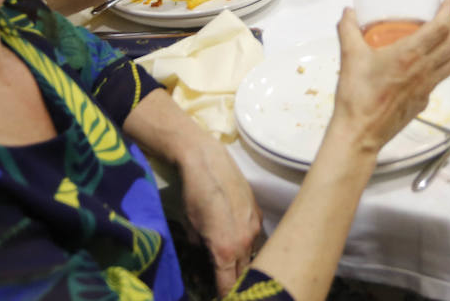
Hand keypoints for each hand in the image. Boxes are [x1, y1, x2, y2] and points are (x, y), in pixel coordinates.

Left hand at [176, 130, 263, 294]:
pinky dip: (246, 242)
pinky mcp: (258, 214)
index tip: (219, 295)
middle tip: (223, 281)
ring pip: (251, 255)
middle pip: (244, 274)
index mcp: (225, 251)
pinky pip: (255, 238)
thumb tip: (205, 253)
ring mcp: (254, 228)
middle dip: (234, 280)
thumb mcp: (191, 228)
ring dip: (242, 262)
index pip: (228, 286)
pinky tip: (236, 237)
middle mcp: (244, 243)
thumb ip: (201, 249)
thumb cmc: (193, 195)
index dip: (224, 294)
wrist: (207, 162)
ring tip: (230, 261)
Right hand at [330, 0, 449, 153]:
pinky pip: (440, 79)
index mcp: (409, 55)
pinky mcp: (423, 101)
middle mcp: (424, 70)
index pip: (441, 27)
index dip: (449, 10)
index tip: (449, 0)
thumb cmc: (357, 97)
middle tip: (444, 17)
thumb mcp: (350, 57)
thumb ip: (348, 30)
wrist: (360, 133)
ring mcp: (426, 88)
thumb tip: (349, 13)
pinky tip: (424, 65)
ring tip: (440, 39)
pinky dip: (440, 66)